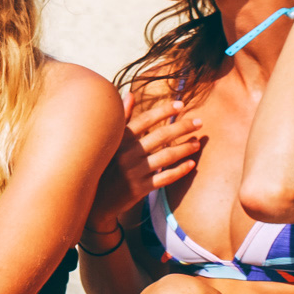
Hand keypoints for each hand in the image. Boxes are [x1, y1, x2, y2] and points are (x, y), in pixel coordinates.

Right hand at [88, 94, 203, 236]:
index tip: (181, 104)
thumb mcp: (109, 140)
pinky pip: (164, 178)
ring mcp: (134, 172)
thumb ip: (122, 117)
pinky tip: (191, 164)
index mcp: (120, 139)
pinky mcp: (139, 188)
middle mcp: (127, 154)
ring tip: (197, 142)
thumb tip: (130, 94)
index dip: (164, 111)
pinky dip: (179, 171)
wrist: (95, 199)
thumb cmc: (103, 164)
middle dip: (183, 127)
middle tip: (199, 122)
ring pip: (166, 156)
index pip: (146, 119)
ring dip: (184, 148)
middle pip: (161, 136)